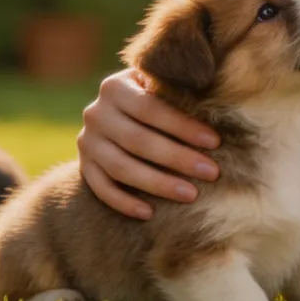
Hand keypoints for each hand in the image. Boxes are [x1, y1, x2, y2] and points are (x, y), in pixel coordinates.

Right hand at [77, 69, 221, 218]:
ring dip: (157, 184)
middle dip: (177, 157)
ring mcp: (87, 141)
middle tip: (211, 172)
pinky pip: (101, 188)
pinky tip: (149, 213)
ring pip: (120, 168)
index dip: (182, 126)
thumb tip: (214, 100)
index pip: (150, 108)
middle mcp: (95, 113)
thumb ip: (177, 89)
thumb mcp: (161, 87)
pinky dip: (124, 202)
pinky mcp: (84, 166)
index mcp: (115, 87)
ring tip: (190, 195)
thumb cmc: (156, 99)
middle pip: (137, 140)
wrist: (119, 114)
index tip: (215, 141)